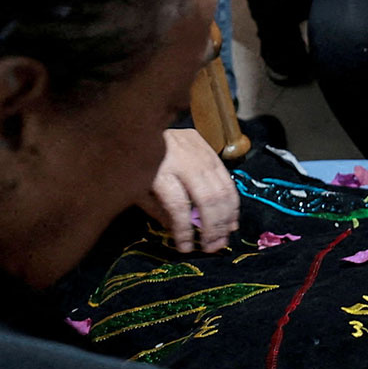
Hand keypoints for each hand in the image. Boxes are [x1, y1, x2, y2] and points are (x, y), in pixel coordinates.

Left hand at [137, 127, 239, 251]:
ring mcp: (199, 152)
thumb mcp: (137, 187)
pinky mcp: (208, 148)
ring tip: (223, 238)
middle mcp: (182, 159)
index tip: (186, 247)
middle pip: (207, 198)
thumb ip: (157, 209)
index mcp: (158, 168)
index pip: (178, 205)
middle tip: (212, 247)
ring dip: (226, 218)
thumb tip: (180, 232)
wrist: (140, 121)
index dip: (184, 230)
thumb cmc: (135, 159)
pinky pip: (227, 179)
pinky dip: (232, 203)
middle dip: (212, 227)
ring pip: (222, 190)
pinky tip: (231, 220)